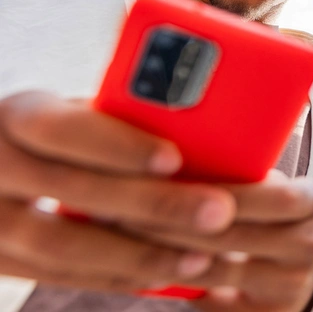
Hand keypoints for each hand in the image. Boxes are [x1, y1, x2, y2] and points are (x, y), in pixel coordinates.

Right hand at [0, 91, 242, 291]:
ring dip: (138, 254)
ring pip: (61, 247)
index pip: (62, 129)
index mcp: (16, 116)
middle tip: (217, 212)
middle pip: (71, 191)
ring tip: (200, 258)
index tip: (175, 158)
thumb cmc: (57, 132)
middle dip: (152, 204)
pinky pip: (57, 275)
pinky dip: (114, 277)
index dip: (117, 145)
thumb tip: (204, 127)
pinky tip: (162, 275)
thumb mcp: (71, 111)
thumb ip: (116, 119)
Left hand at [130, 173, 312, 311]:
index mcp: (311, 201)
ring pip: (216, 269)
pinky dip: (175, 284)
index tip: (159, 178)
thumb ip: (239, 176)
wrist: (294, 275)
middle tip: (122, 208)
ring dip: (164, 253)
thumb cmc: (265, 219)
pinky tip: (143, 268)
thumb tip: (170, 151)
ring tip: (123, 236)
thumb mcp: (265, 191)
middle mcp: (309, 243)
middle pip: (233, 234)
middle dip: (174, 221)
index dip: (212, 190)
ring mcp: (292, 285)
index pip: (267, 194)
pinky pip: (211, 301)